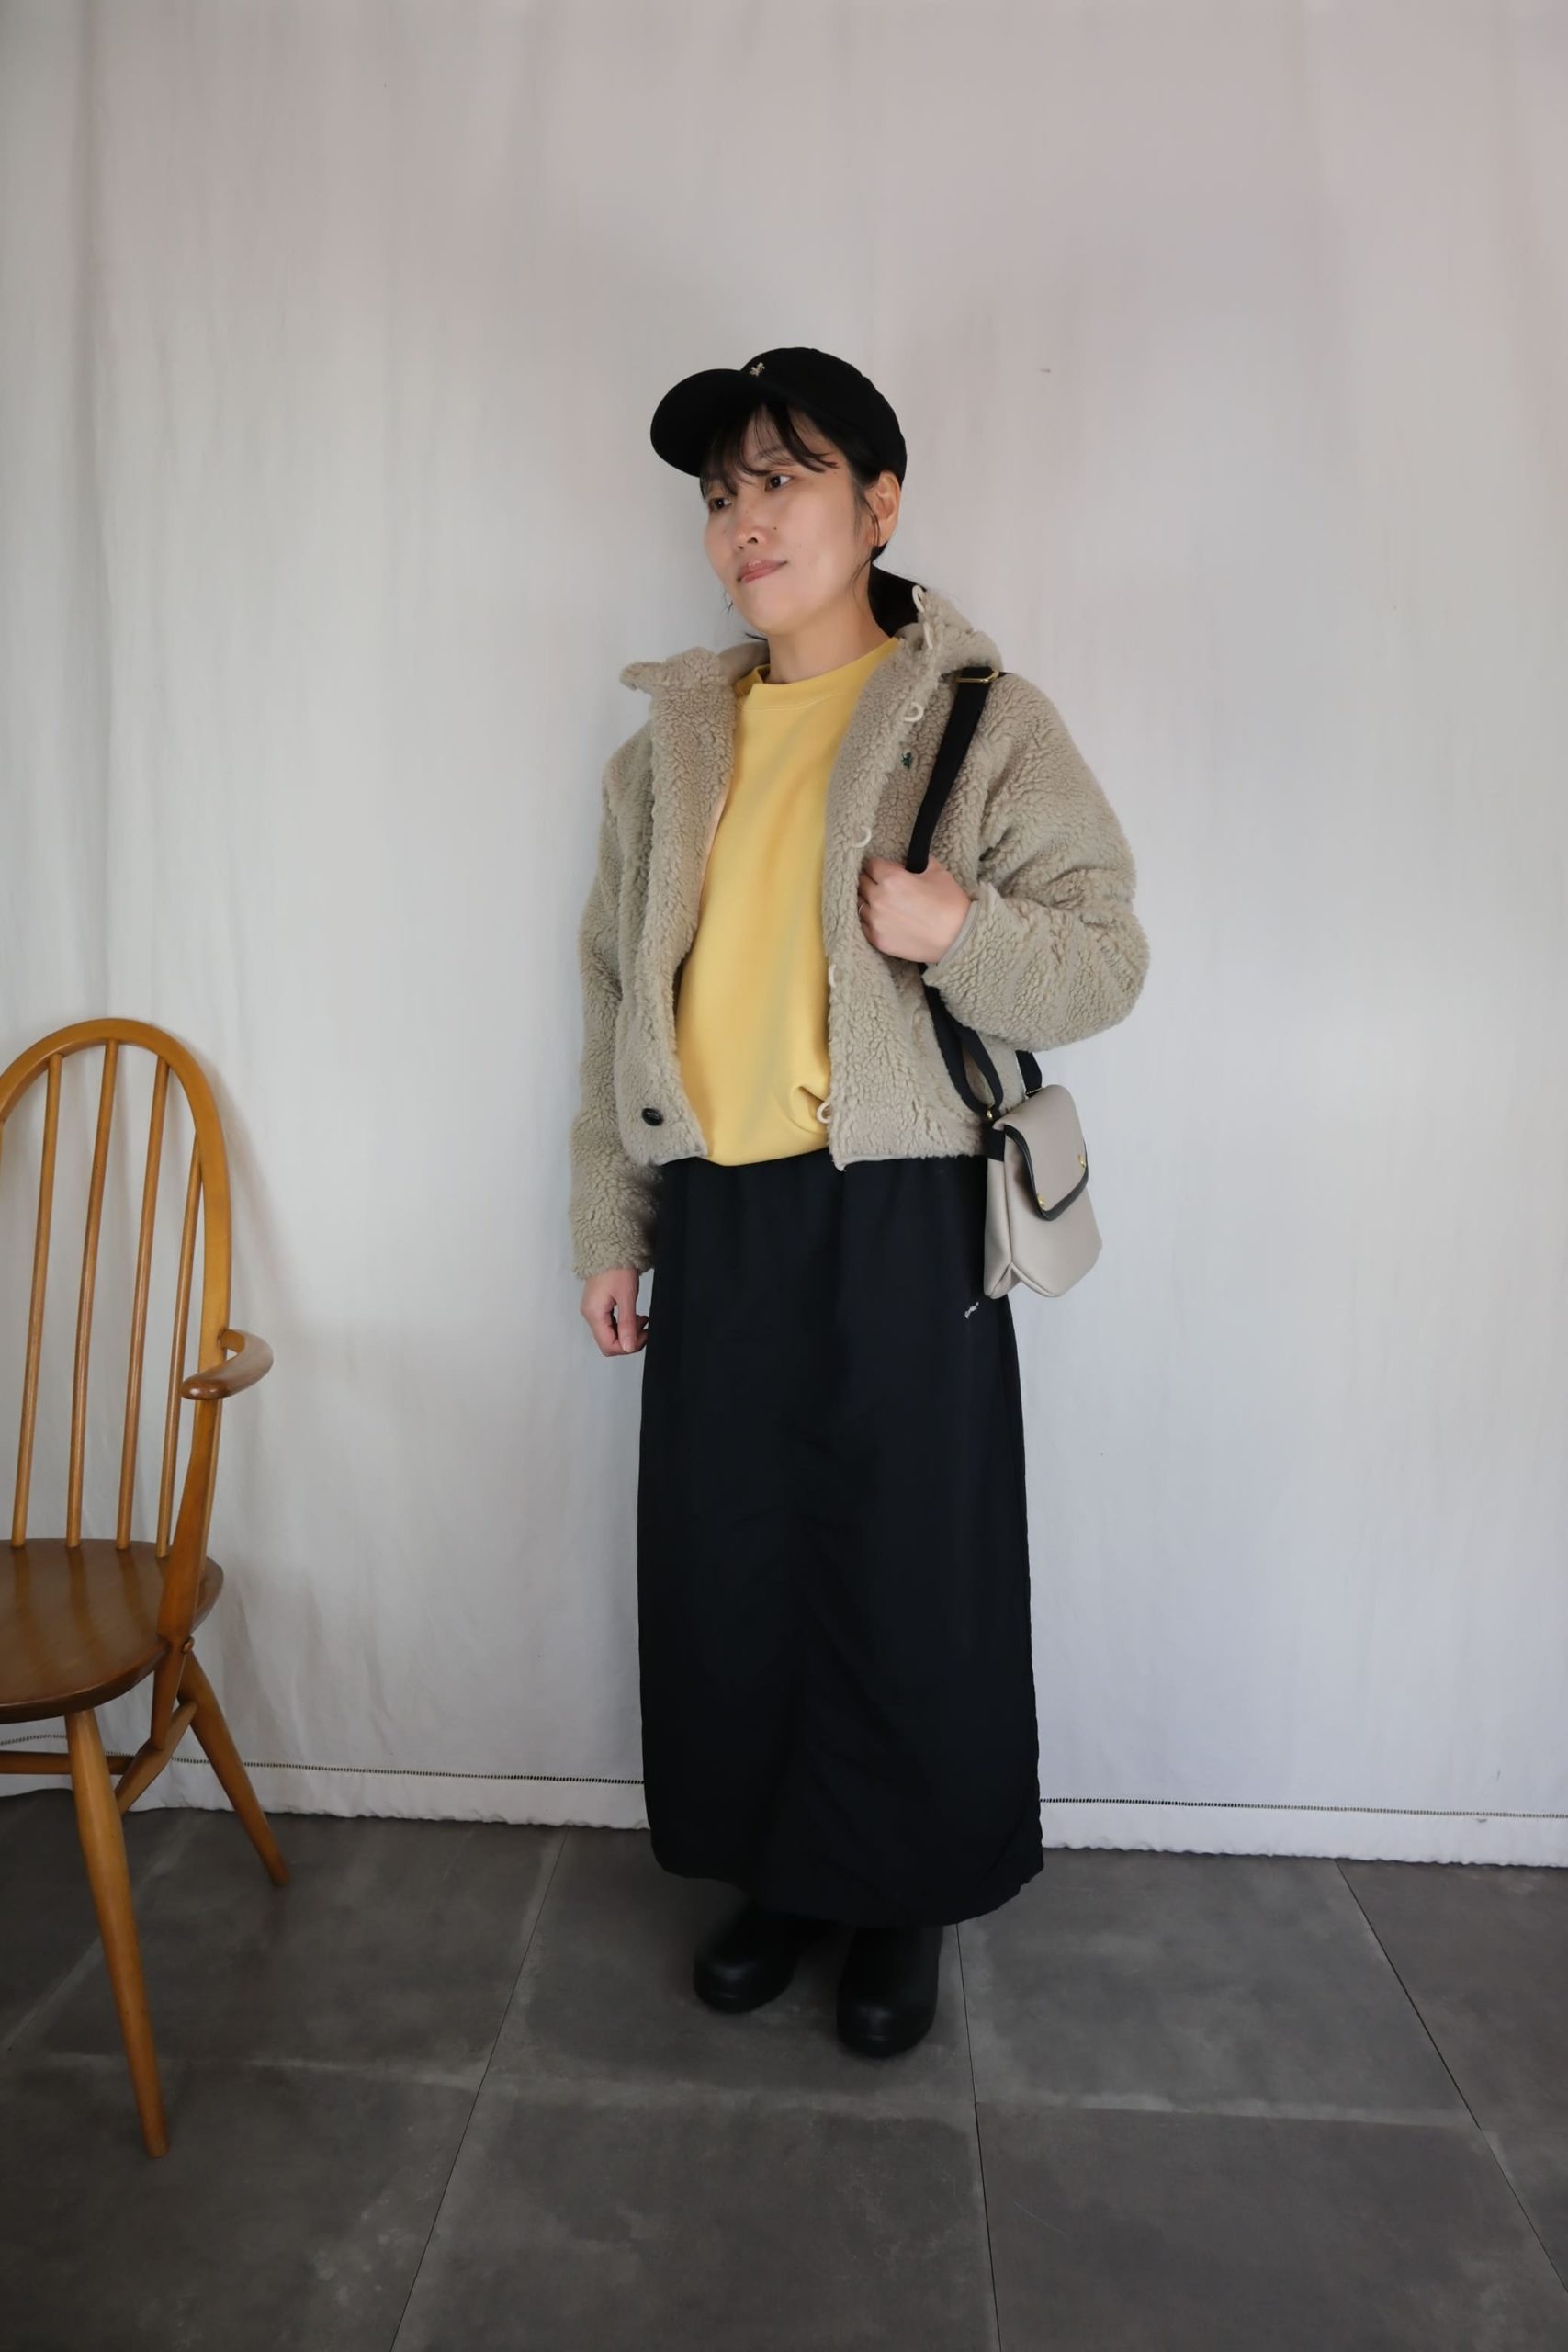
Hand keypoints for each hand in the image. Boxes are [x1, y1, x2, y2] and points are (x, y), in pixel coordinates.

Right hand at [580, 1267, 647, 1355]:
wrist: (608, 1247)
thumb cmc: (617, 1267)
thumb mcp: (627, 1296)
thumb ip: (627, 1324)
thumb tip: (629, 1347)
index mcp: (594, 1314)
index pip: (609, 1346)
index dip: (628, 1346)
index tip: (644, 1335)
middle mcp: (590, 1314)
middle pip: (608, 1342)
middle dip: (629, 1340)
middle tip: (645, 1327)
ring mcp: (592, 1310)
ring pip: (610, 1334)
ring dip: (627, 1332)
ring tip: (642, 1319)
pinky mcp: (597, 1306)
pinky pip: (609, 1324)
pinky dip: (623, 1325)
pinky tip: (634, 1316)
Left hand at [857, 853, 973, 964]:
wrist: (958, 939)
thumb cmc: (950, 904)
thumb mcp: (936, 871)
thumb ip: (916, 862)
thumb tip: (906, 863)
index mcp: (891, 878)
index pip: (871, 864)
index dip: (879, 866)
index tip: (885, 870)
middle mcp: (878, 898)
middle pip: (861, 883)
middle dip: (871, 881)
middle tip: (883, 886)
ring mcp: (875, 921)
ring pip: (859, 904)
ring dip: (868, 901)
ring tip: (883, 904)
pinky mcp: (877, 940)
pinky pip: (863, 925)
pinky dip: (870, 920)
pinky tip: (883, 919)